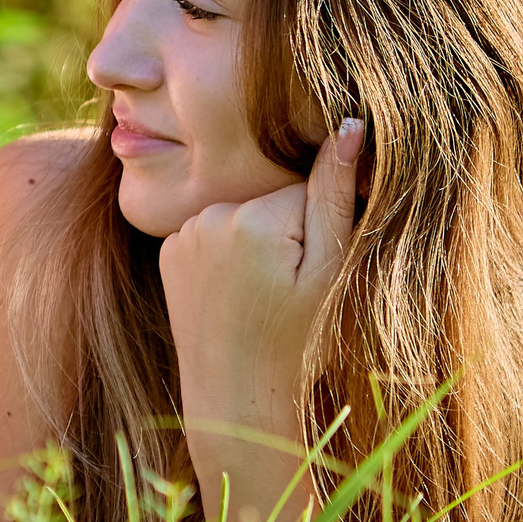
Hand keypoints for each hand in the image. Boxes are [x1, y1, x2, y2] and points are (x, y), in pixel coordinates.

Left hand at [158, 118, 365, 441]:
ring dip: (258, 243)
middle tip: (287, 290)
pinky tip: (233, 293)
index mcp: (255, 217)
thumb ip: (336, 196)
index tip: (314, 273)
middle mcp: (211, 215)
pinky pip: (214, 233)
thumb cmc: (296, 342)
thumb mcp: (329, 272)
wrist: (234, 395)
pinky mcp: (170, 250)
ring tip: (261, 296)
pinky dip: (228, 254)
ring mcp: (183, 233)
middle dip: (289, 233)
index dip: (323, 229)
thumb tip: (352, 126)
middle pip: (272, 200)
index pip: (309, 190)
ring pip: (244, 215)